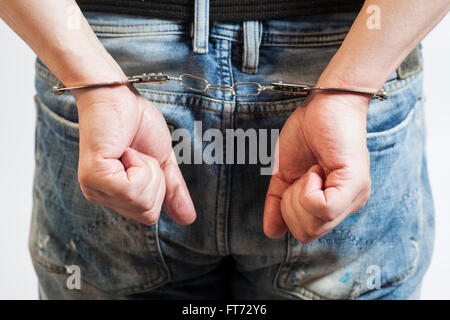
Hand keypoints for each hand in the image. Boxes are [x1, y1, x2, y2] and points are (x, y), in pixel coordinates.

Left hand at [74, 84, 195, 225]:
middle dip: (154, 179)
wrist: (120, 95)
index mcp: (116, 195)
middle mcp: (102, 196)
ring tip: (129, 151)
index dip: (158, 188)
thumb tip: (189, 220)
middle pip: (148, 213)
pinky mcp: (94, 176)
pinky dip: (139, 165)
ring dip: (147, 170)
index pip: (149, 215)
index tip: (144, 160)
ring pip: (142, 202)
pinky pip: (131, 189)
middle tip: (137, 154)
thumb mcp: (163, 161)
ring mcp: (95, 188)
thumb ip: (173, 190)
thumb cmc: (136, 123)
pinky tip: (123, 150)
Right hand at [263, 91, 371, 241]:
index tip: (296, 180)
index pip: (304, 232)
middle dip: (291, 206)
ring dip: (299, 195)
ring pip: (314, 224)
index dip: (288, 212)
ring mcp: (354, 197)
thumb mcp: (285, 174)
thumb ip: (278, 203)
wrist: (325, 103)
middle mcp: (348, 205)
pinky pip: (322, 209)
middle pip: (307, 233)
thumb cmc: (308, 133)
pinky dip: (307, 189)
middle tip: (303, 175)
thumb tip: (272, 232)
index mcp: (332, 203)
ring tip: (311, 170)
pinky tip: (316, 169)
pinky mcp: (355, 184)